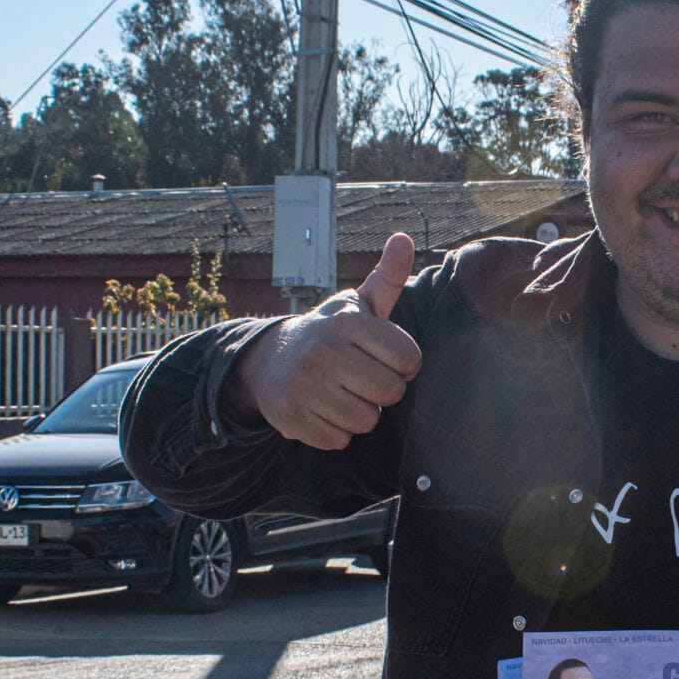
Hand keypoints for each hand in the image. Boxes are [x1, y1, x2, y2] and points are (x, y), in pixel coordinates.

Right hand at [226, 232, 421, 449]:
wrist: (269, 361)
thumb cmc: (330, 334)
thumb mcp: (358, 305)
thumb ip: (387, 278)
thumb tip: (405, 238)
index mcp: (347, 323)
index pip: (408, 359)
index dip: (403, 364)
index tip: (384, 358)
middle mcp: (324, 352)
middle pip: (390, 393)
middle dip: (382, 390)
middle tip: (362, 377)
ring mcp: (305, 387)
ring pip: (366, 420)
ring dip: (360, 412)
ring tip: (341, 392)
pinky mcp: (292, 418)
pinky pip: (340, 440)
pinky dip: (336, 430)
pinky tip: (323, 409)